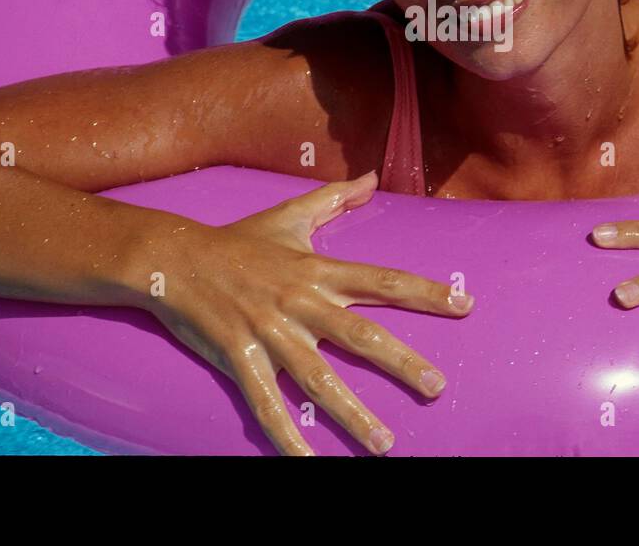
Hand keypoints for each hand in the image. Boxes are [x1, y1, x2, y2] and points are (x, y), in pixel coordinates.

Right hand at [140, 171, 473, 455]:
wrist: (174, 258)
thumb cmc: (238, 240)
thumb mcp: (290, 215)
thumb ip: (334, 199)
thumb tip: (369, 177)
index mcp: (317, 271)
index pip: (383, 280)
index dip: (425, 292)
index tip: (465, 306)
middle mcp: (300, 302)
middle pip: (361, 335)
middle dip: (402, 363)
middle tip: (437, 388)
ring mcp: (269, 332)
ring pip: (318, 378)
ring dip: (353, 413)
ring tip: (384, 445)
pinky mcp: (239, 356)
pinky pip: (266, 402)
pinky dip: (286, 434)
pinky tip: (306, 460)